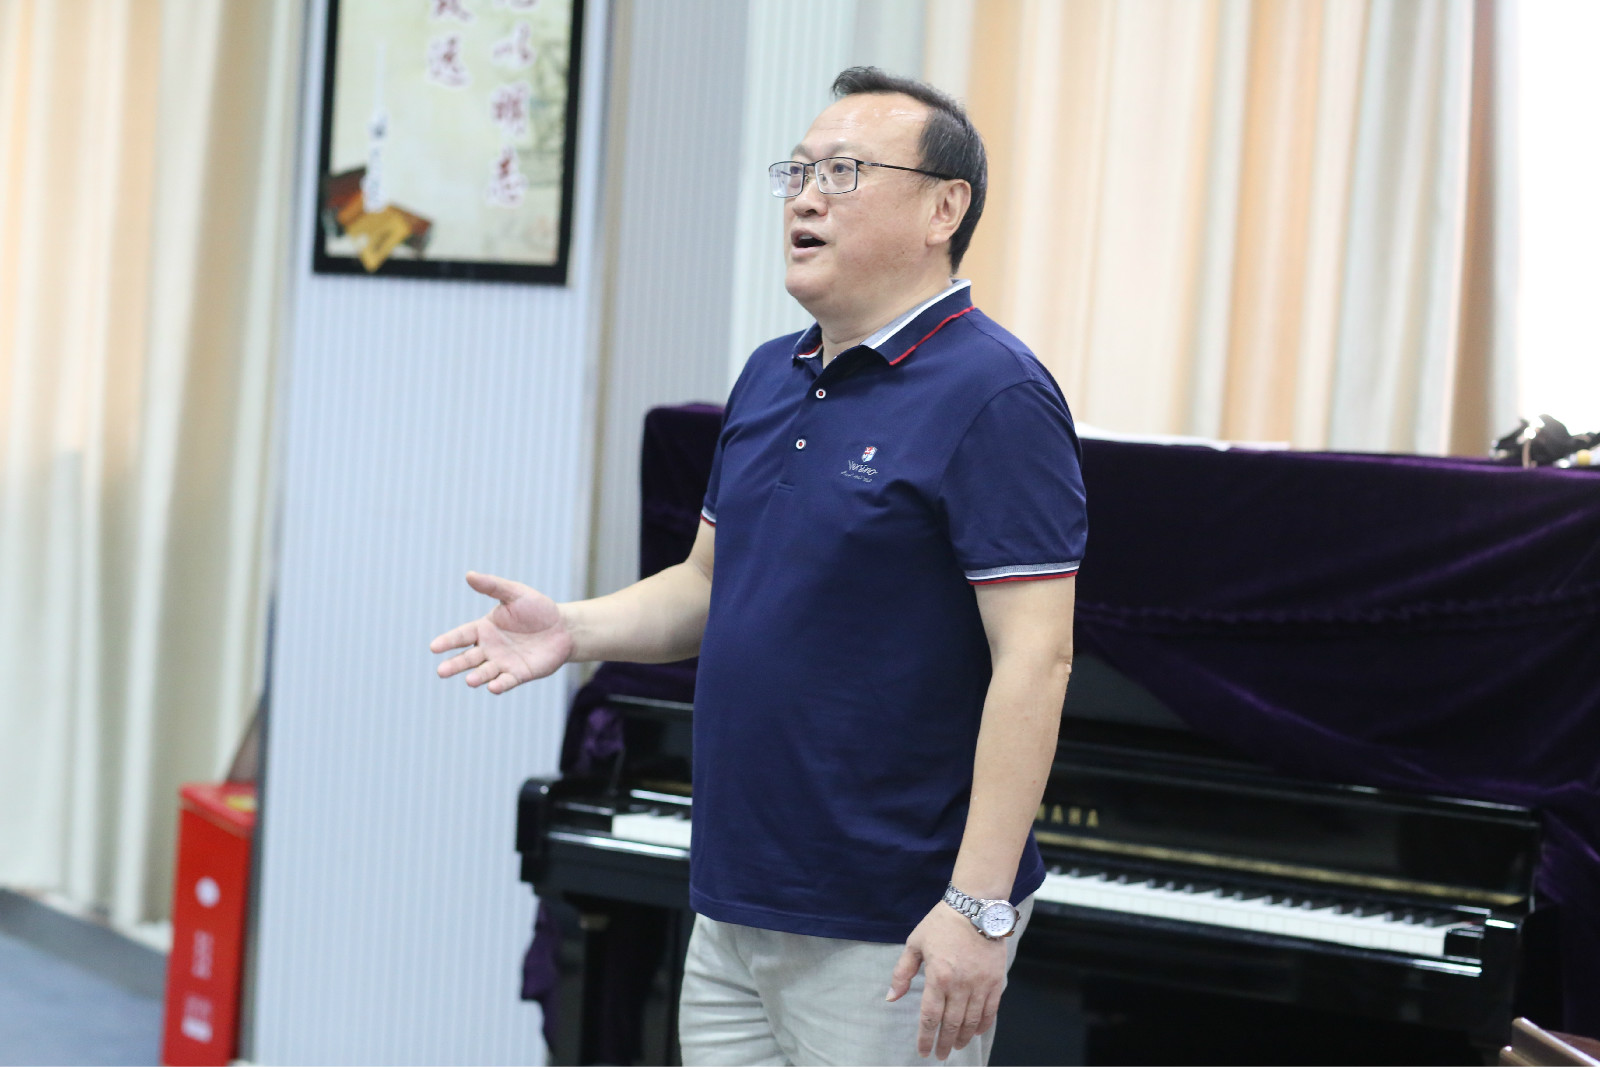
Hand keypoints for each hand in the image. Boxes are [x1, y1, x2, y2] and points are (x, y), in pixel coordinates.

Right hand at [429, 572, 573, 693]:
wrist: (563, 628)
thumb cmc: (537, 609)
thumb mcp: (515, 594)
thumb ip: (493, 586)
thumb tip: (469, 575)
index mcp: (484, 628)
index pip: (461, 636)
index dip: (448, 641)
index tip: (434, 647)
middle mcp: (490, 648)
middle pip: (467, 658)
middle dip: (454, 665)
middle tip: (441, 671)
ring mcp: (503, 663)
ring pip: (485, 672)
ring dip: (477, 677)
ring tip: (470, 680)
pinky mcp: (519, 674)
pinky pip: (507, 681)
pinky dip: (499, 685)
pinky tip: (493, 687)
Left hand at [886, 900, 1006, 1058]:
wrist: (976, 906)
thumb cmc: (942, 923)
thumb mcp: (915, 943)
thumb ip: (902, 973)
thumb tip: (891, 997)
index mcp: (938, 977)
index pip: (930, 1017)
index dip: (926, 1037)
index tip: (924, 1051)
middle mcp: (960, 985)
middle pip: (951, 1024)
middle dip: (945, 1043)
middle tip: (941, 1055)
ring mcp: (980, 984)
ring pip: (971, 1021)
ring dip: (963, 1038)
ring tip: (957, 1046)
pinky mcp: (995, 981)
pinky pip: (990, 1010)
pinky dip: (983, 1025)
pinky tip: (975, 1032)